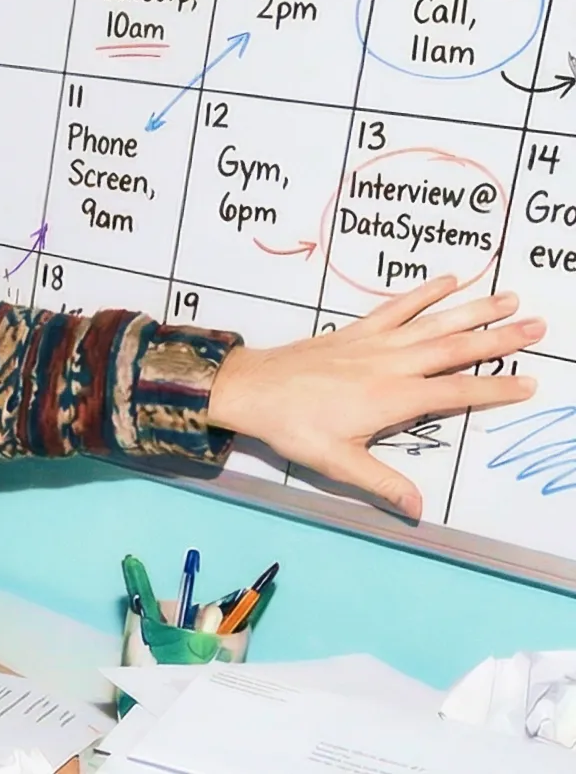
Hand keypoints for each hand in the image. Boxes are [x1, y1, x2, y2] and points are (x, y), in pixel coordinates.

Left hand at [208, 275, 543, 518]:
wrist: (251, 389)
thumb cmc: (292, 427)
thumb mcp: (337, 463)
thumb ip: (382, 484)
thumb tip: (418, 510)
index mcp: (392, 398)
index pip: (456, 392)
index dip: (494, 388)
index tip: (529, 384)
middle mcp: (390, 364)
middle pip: (454, 348)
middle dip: (498, 338)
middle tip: (538, 326)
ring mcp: (373, 343)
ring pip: (432, 322)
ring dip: (472, 309)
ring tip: (509, 298)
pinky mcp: (354, 331)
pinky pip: (395, 307)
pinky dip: (423, 293)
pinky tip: (448, 280)